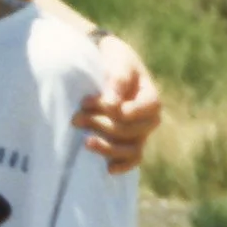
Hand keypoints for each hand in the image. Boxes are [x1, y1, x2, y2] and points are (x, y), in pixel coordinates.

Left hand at [74, 35, 160, 173]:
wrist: (103, 61)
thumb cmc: (112, 58)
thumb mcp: (116, 59)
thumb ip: (118, 78)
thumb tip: (113, 103)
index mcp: (149, 96)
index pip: (147, 108)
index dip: (123, 110)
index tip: (96, 102)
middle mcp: (147, 117)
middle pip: (131, 129)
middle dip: (103, 124)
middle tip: (77, 117)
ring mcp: (138, 132)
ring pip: (131, 148)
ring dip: (108, 147)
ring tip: (86, 142)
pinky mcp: (126, 141)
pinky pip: (132, 158)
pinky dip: (122, 165)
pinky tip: (109, 168)